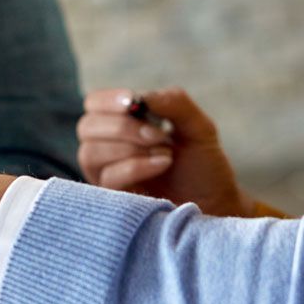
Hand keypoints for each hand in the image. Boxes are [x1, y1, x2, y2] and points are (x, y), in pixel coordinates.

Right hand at [77, 88, 251, 214]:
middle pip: (87, 127)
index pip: (94, 104)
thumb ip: (174, 103)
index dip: (108, 101)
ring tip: (165, 154)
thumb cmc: (203, 168)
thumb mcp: (197, 127)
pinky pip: (108, 177)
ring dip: (130, 148)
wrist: (216, 206)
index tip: (132, 102)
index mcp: (124, 125)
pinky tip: (163, 164)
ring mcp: (108, 175)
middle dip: (122, 126)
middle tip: (158, 135)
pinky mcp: (112, 200)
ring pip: (91, 153)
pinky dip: (136, 166)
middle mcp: (109, 148)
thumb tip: (141, 98)